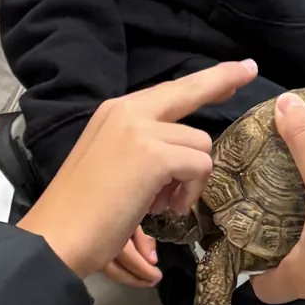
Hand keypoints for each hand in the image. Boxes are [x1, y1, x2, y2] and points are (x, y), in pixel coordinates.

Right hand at [17, 60, 258, 281]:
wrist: (55, 235)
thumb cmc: (80, 212)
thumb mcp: (111, 165)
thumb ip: (143, 149)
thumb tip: (182, 158)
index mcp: (114, 112)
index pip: (169, 90)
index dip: (207, 79)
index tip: (238, 68)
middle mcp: (127, 111)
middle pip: (190, 92)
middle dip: (222, 81)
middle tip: (250, 71)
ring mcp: (140, 130)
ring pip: (199, 143)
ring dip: (191, 179)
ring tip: (164, 204)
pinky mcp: (154, 155)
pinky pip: (199, 166)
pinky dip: (190, 192)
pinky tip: (166, 209)